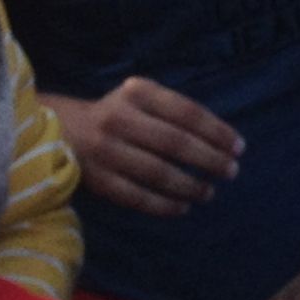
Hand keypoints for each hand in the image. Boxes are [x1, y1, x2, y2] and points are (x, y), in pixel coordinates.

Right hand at [51, 78, 242, 216]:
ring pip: (158, 173)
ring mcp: (107, 151)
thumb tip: (219, 138)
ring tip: (209, 192)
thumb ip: (173, 110)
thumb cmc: (117, 113)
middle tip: (231, 171)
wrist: (61, 130)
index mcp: (137, 92)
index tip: (239, 147)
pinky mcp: (99, 180)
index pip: (186, 112)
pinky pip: (138, 197)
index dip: (216, 131)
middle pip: (174, 142)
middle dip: (209, 159)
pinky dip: (164, 205)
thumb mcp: (140, 97)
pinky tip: (183, 207)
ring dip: (190, 185)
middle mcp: (120, 119)